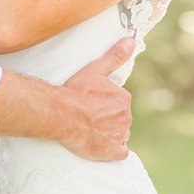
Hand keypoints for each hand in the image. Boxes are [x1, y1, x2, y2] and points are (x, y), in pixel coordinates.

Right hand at [58, 37, 135, 160]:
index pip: (119, 102)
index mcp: (124, 99)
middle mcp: (126, 117)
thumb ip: (115, 56)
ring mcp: (120, 136)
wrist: (62, 115)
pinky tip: (102, 146)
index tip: (92, 103)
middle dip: (108, 118)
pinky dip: (113, 150)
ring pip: (119, 134)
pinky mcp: (112, 152)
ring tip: (91, 130)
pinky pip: (120, 152)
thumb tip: (131, 41)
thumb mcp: (95, 69)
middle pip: (120, 118)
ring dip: (110, 133)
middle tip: (89, 117)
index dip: (105, 103)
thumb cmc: (76, 91)